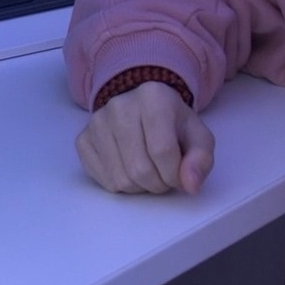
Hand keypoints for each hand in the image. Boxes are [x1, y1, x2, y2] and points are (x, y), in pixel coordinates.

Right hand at [79, 81, 211, 193]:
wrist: (142, 108)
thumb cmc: (173, 124)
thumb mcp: (198, 137)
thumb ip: (201, 159)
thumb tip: (191, 185)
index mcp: (153, 97)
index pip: (163, 151)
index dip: (175, 175)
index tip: (179, 176)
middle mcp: (119, 106)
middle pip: (140, 169)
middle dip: (158, 183)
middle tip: (164, 176)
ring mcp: (97, 123)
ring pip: (121, 179)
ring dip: (140, 187)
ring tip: (148, 171)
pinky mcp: (83, 139)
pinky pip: (103, 180)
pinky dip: (121, 185)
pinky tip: (129, 169)